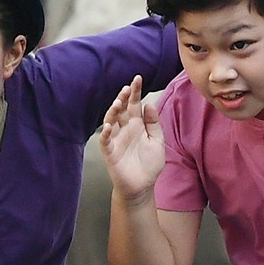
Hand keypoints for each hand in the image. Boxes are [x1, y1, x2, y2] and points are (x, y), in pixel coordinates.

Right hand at [101, 77, 165, 203]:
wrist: (142, 186)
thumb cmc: (149, 164)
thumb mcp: (157, 141)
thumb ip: (154, 123)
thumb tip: (150, 104)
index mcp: (137, 125)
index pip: (135, 105)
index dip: (135, 92)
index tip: (138, 78)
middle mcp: (125, 129)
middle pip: (122, 110)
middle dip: (124, 98)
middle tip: (128, 88)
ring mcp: (116, 140)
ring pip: (111, 121)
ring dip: (113, 112)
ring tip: (118, 103)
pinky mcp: (110, 152)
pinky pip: (105, 141)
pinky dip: (105, 134)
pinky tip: (109, 126)